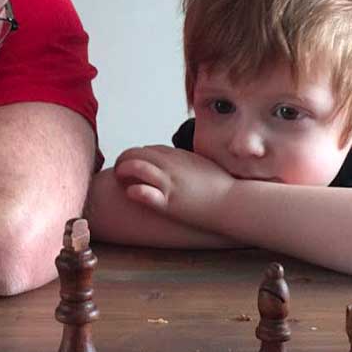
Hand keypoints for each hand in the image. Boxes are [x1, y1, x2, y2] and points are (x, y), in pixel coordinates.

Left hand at [114, 145, 235, 226]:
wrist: (233, 202)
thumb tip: (177, 163)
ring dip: (122, 171)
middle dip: (123, 161)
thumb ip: (185, 161)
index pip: (147, 150)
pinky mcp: (169, 202)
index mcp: (177, 156)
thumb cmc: (220, 187)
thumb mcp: (201, 165)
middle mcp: (170, 165)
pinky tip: (131, 193)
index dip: (137, 158)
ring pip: (135, 166)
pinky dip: (134, 191)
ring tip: (118, 180)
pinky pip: (144, 192)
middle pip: (135, 153)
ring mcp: (168, 182)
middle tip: (119, 174)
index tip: (134, 168)